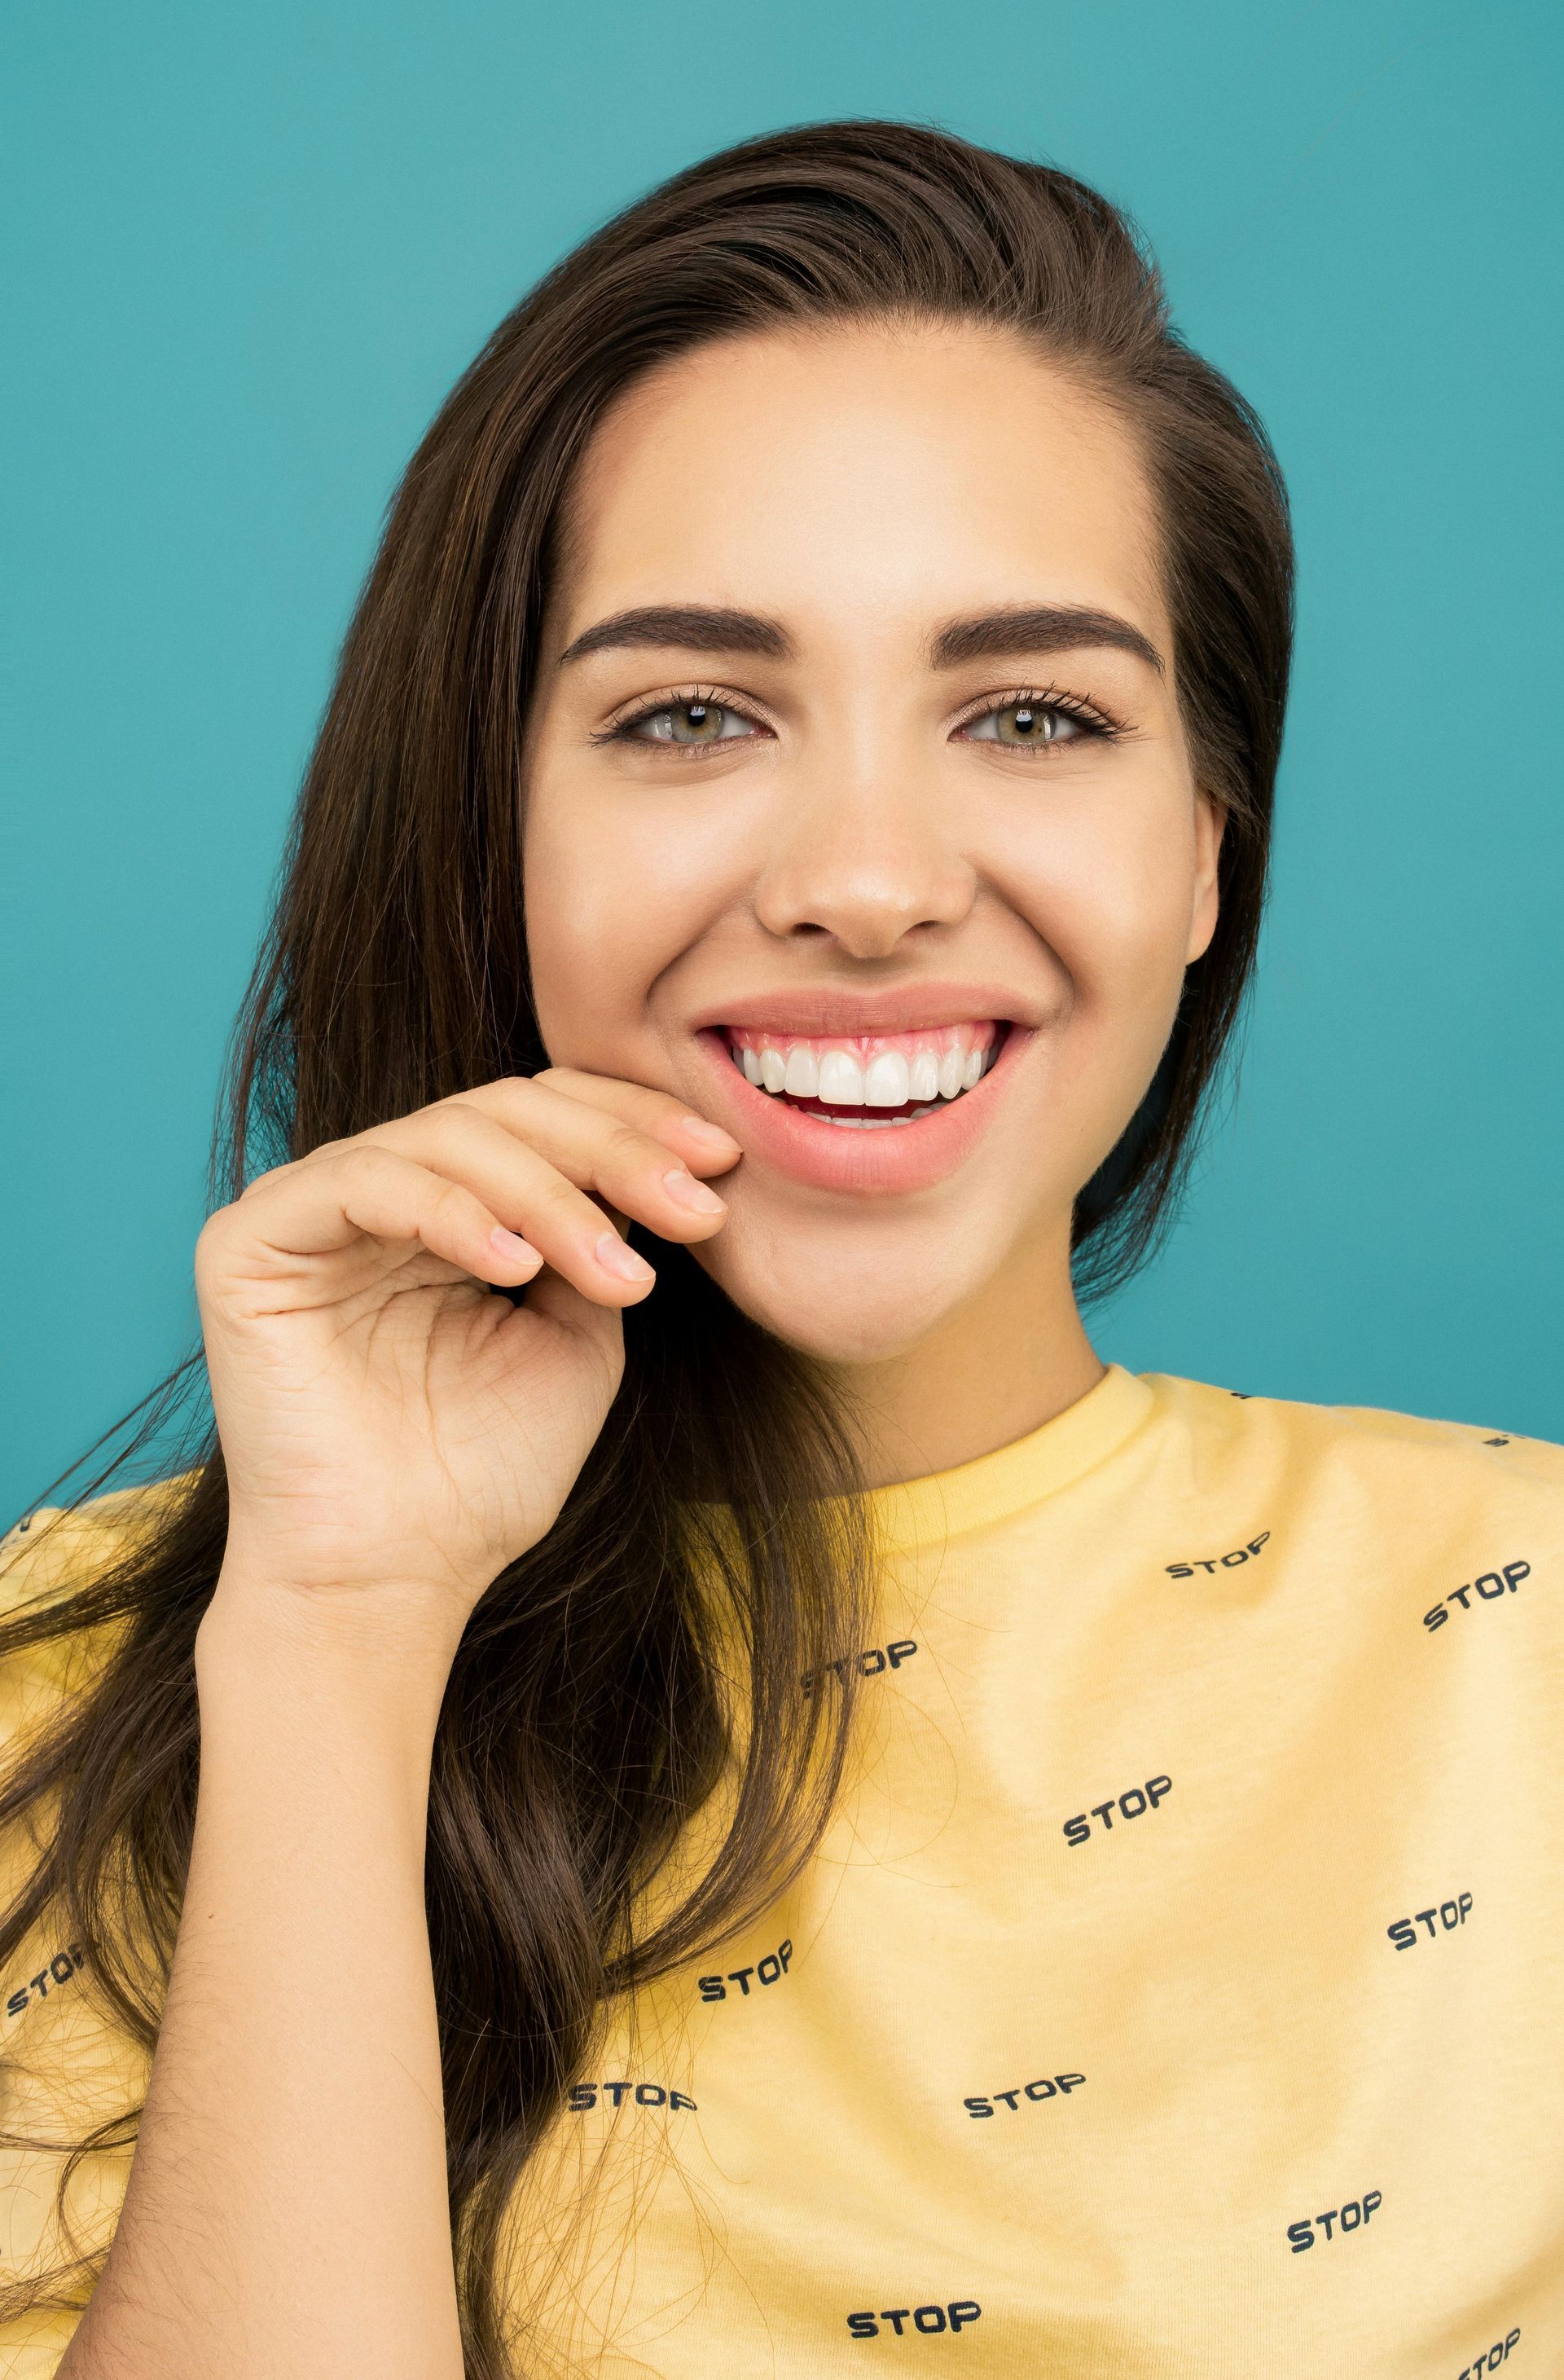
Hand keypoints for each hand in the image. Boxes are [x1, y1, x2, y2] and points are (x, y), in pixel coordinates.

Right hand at [193, 1070, 740, 1647]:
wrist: (393, 1578)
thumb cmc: (481, 1476)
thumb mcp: (579, 1333)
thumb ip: (603, 1235)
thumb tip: (665, 1156)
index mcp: (451, 1206)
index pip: (542, 1115)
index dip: (634, 1122)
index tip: (724, 1162)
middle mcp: (379, 1189)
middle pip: (504, 1109)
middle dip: (612, 1150)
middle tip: (692, 1208)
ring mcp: (312, 1208)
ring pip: (447, 1136)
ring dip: (552, 1196)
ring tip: (616, 1276)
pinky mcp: (253, 1240)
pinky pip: (366, 1181)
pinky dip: (456, 1213)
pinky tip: (517, 1268)